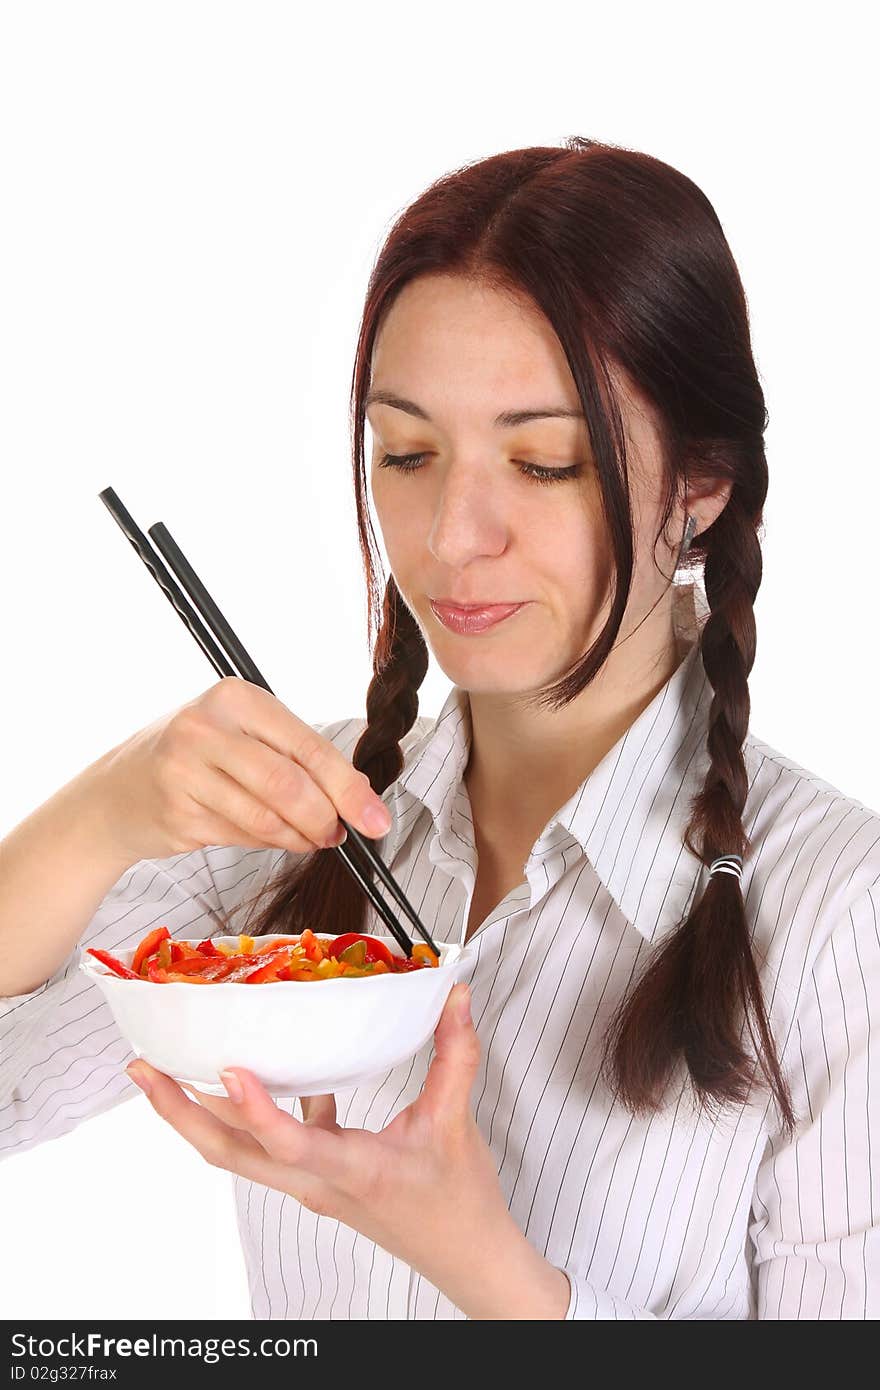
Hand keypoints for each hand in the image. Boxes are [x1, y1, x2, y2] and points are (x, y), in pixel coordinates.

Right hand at [98, 674, 391, 863]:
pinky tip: (271, 837)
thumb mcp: (242, 736)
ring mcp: (185, 771)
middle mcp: (207, 727)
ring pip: (268, 818)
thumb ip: (295, 756)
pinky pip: (244, 837)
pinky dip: (270, 844)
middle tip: (338, 835)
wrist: (119, 791)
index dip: (349, 788)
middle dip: (326, 819)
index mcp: (236, 697)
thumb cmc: (196, 758)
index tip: (375, 818)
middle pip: (290, 786)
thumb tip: (358, 794)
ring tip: (309, 838)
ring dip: (300, 837)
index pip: (308, 746)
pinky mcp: (177, 812)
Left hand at [123, 983, 566, 1315]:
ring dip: (199, 1114)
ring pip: (241, 1152)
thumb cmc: (458, 1203)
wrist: (466, 1256)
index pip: (290, 1142)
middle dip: (180, 1111)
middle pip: (231, 1152)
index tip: (229, 1069)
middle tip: (144, 1069)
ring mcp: (312, 1183)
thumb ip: (455, 1053)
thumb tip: (456, 997)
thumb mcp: (456, 1122)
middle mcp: (317, 1181)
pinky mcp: (320, 1178)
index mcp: (350, 1169)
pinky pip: (272, 1145)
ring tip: (167, 1072)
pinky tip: (263, 1075)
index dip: (256, 1108)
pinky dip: (254, 1113)